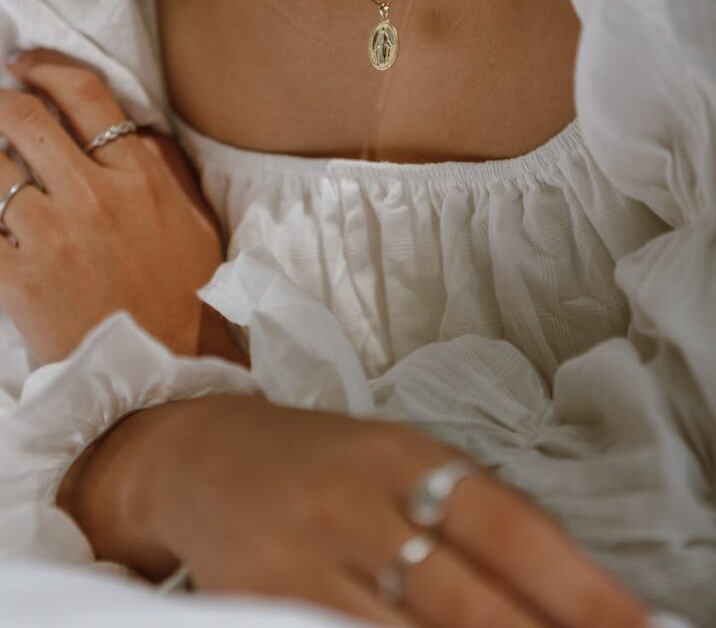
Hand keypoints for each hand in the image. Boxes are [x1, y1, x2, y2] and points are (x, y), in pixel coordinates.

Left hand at [0, 48, 237, 363]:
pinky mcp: (17, 280)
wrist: (166, 376)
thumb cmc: (186, 298)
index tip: (22, 65)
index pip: (84, 95)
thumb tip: (134, 128)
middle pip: (25, 119)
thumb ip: (163, 168)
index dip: (45, 68)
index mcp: (140, 177)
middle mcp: (94, 196)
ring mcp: (52, 237)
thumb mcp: (194, 222)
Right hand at [87, 394, 648, 627]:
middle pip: (469, 600)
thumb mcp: (395, 456)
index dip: (579, 589)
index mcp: (407, 457)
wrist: (203, 457)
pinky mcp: (269, 604)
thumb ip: (466, 508)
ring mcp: (312, 562)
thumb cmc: (317, 458)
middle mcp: (363, 506)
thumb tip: (561, 579)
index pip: (510, 528)